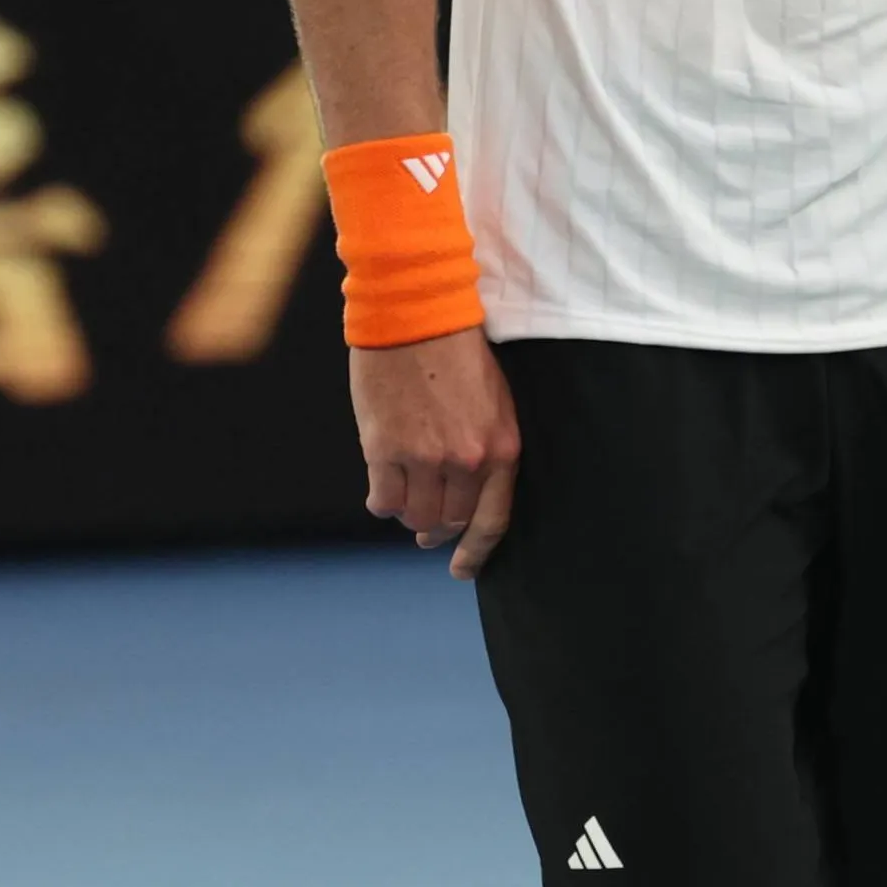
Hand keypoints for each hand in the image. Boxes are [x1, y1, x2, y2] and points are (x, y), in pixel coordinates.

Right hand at [348, 325, 520, 578]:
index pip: (493, 519)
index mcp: (503, 447)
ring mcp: (425, 456)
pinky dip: (382, 501)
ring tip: (405, 494)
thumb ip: (484, 451)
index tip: (461, 570)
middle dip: (437, 526)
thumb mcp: (494, 403)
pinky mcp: (385, 449)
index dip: (477, 552)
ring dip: (409, 512)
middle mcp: (468, 458)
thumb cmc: (459, 357)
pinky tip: (383, 488)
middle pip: (450, 521)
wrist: (418, 316)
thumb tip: (462, 500)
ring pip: (414, 515)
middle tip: (425, 523)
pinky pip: (383, 500)